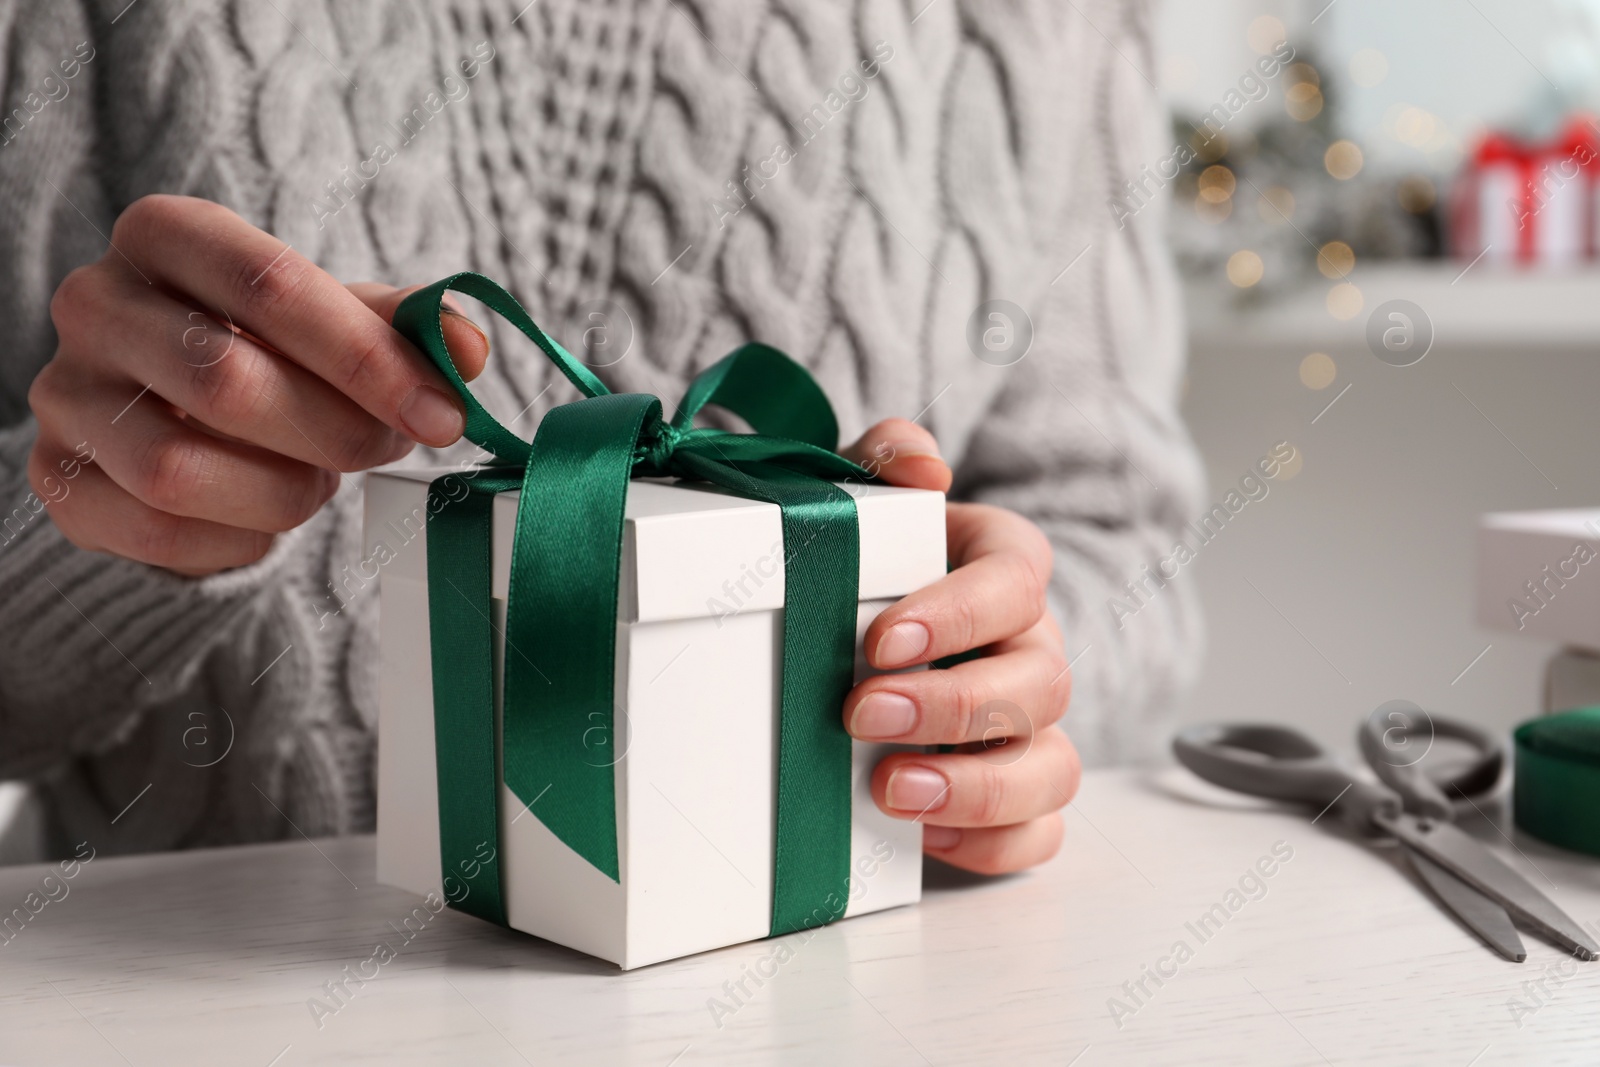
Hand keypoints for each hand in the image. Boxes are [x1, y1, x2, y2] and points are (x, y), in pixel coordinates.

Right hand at [29, 195, 488, 575]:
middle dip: (335, 433)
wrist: (183, 410)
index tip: (443, 414)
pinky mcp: (57, 477)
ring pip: (181, 468)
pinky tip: (260, 519)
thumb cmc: (270, 349)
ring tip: (315, 480)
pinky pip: (156, 530)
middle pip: (226, 381)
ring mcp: (65, 392)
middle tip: (385, 449)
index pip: (270, 284)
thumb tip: (467, 348)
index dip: (369, 358)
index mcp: (166, 234)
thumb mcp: (339, 320)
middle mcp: (95, 302)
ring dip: (283, 492)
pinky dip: (235, 539)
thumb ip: (407, 328)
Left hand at [841, 420, 1079, 874]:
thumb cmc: (874, 561)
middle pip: (1039, 683)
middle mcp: (1034, 648)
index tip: (881, 640)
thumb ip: (889, 455)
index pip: (1015, 582)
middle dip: (952, 707)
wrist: (871, 623)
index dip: (958, 614)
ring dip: (977, 788)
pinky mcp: (1020, 795)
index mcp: (1006, 568)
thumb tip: (923, 470)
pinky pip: (1040, 834)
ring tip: (892, 792)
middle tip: (862, 714)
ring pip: (1053, 767)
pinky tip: (923, 839)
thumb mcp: (867, 490)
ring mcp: (1035, 728)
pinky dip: (993, 845)